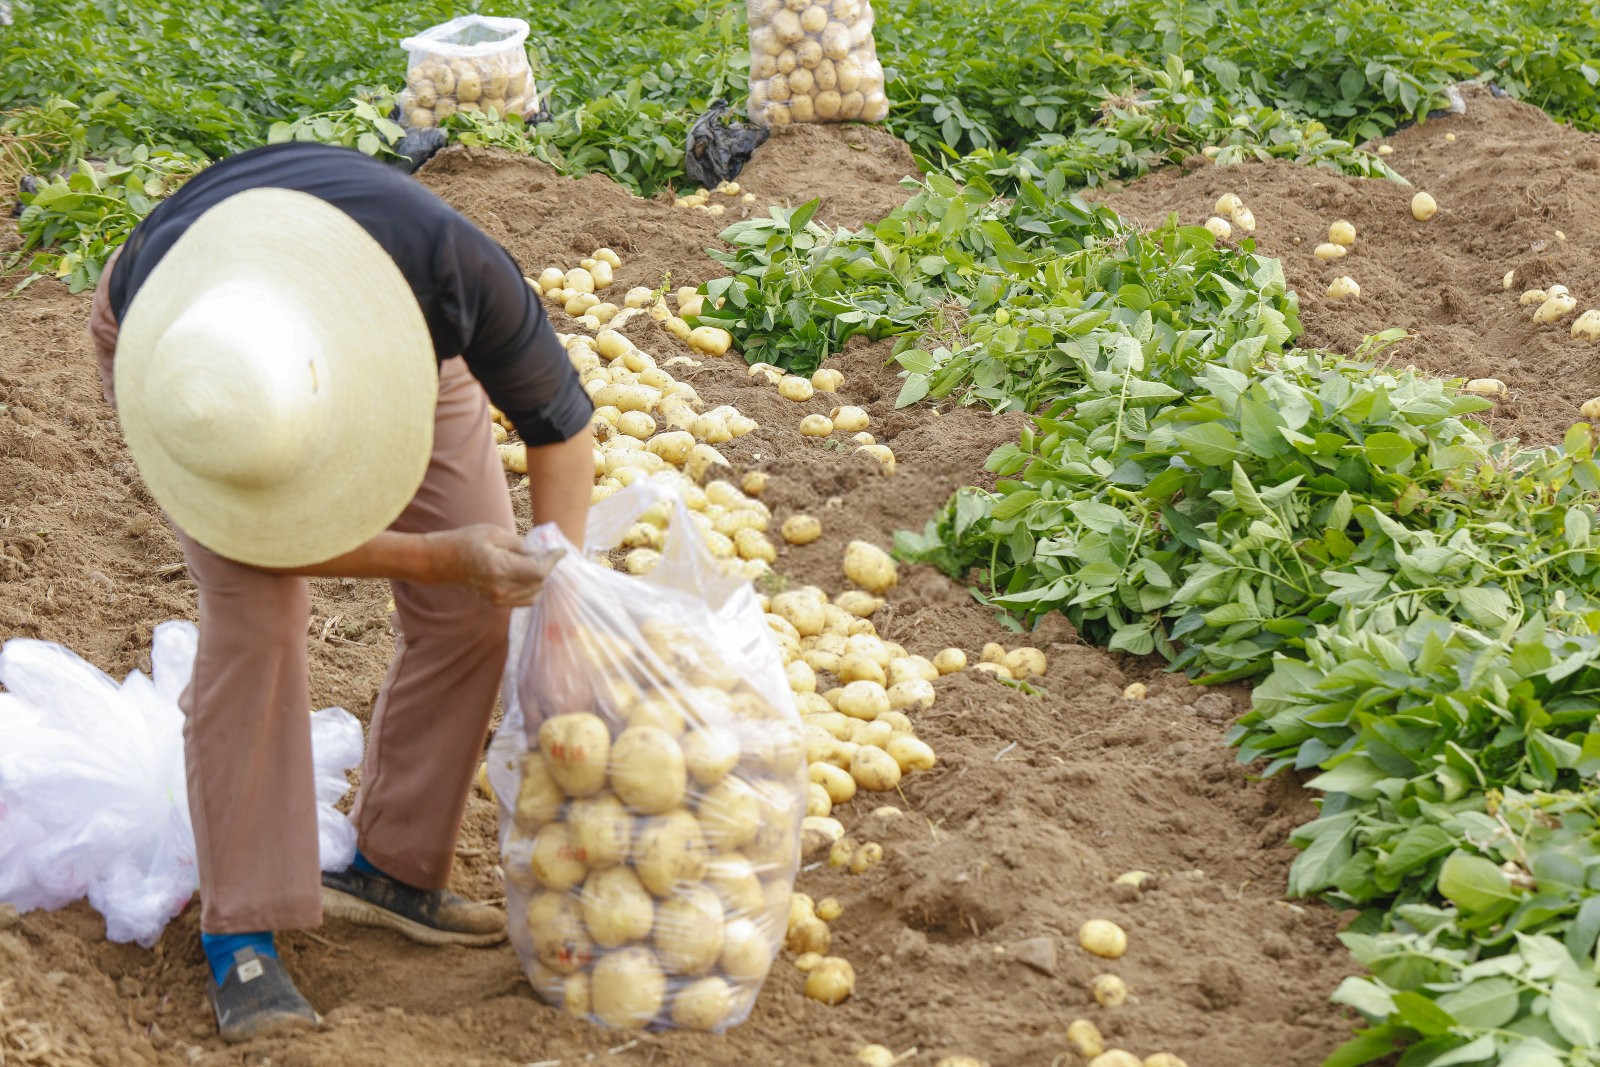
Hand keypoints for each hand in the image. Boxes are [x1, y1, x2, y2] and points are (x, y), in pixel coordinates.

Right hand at [433, 525, 563, 605]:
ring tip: (538, 563)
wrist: (440, 561)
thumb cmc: (465, 541)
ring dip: (540, 580)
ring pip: (534, 595)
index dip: (553, 561)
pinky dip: (531, 589)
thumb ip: (520, 544)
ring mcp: (497, 599)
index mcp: (500, 569)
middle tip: (549, 553)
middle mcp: (500, 589)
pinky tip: (527, 574)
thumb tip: (540, 551)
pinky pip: (523, 600)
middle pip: (539, 584)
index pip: (539, 571)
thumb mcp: (494, 533)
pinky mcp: (495, 603)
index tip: (561, 551)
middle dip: (548, 568)